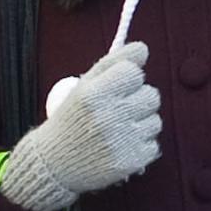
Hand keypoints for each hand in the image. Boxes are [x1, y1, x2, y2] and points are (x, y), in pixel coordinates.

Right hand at [0, 40, 161, 210]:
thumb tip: (143, 48)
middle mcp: (109, 117)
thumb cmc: (71, 118)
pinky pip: (154, 145)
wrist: (54, 163)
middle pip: (152, 95)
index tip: (116, 87)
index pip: (134, 72)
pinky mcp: (132, 161)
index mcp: (94, 94)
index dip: (128, 78)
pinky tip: (121, 146)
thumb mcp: (84, 86)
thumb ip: (114, 63)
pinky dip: (141, 145)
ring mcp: (123, 141)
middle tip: (118, 109)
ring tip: (118, 129)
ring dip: (141, 123)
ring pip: (155, 120)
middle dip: (138, 99)